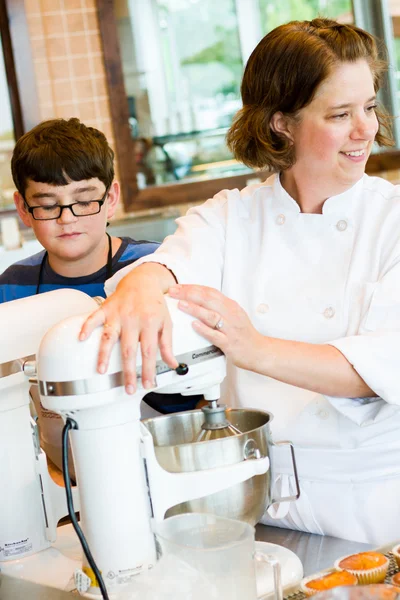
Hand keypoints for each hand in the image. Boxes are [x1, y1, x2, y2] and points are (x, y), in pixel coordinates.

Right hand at [79, 265, 177, 393]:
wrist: (143, 281)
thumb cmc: (154, 303)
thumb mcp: (167, 322)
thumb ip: (168, 344)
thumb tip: (172, 363)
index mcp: (150, 323)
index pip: (149, 351)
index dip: (148, 370)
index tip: (147, 384)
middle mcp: (133, 319)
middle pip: (129, 349)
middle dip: (128, 371)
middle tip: (128, 387)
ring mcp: (118, 314)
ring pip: (109, 336)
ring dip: (103, 354)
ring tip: (101, 370)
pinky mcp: (106, 309)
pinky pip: (94, 318)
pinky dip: (86, 327)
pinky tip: (82, 338)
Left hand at [169, 284, 264, 370]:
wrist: (258, 351)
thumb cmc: (243, 334)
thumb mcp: (233, 315)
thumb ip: (218, 307)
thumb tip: (198, 299)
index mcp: (230, 306)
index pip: (210, 292)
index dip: (193, 287)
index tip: (179, 286)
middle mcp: (231, 315)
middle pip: (208, 299)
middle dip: (189, 293)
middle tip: (174, 291)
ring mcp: (230, 329)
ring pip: (211, 315)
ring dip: (195, 309)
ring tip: (181, 304)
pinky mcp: (229, 343)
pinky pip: (215, 335)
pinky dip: (204, 329)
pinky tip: (194, 325)